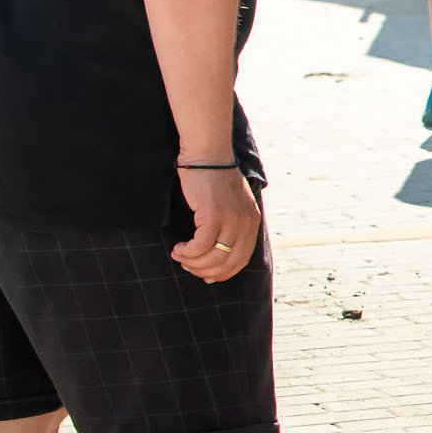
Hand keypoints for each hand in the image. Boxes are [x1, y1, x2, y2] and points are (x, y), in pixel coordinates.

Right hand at [171, 164, 260, 282]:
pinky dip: (188, 252)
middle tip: (188, 266)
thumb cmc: (214, 180)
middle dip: (205, 271)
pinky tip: (179, 248)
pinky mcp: (214, 214)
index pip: (242, 260)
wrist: (208, 156)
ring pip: (214, 257)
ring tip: (180, 256)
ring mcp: (231, 219)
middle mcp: (245, 223)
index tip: (207, 277)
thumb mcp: (231, 205)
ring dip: (193, 262)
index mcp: (252, 222)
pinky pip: (201, 245)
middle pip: (228, 263)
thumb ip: (231, 225)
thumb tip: (219, 252)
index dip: (223, 273)